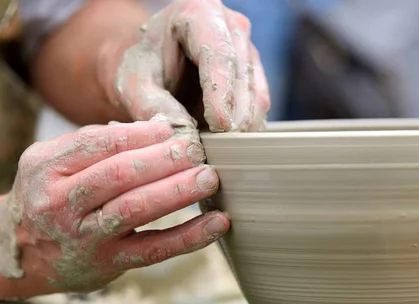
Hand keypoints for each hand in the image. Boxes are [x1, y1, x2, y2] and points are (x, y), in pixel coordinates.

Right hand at [1, 121, 228, 294]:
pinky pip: (155, 249)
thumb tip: (157, 128)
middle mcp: (62, 203)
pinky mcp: (110, 263)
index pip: (99, 143)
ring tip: (209, 178)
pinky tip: (218, 223)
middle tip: (197, 150)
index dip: (140, 135)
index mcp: (47, 167)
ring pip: (136, 209)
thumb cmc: (51, 197)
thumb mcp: (54, 163)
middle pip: (119, 174)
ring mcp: (86, 236)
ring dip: (178, 191)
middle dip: (164, 159)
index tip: (172, 130)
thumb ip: (97, 144)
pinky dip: (190, 236)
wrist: (21, 253)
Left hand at [98, 0, 269, 136]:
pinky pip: (259, 107)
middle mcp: (232, 26)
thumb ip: (154, 107)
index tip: (219, 125)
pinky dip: (246, 129)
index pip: (219, 55)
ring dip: (242, 126)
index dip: (222, 92)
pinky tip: (228, 145)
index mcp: (199, 12)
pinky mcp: (254, 75)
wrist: (151, 65)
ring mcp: (248, 50)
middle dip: (234, 116)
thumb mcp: (133, 85)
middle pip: (243, 75)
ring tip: (220, 149)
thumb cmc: (141, 67)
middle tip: (220, 148)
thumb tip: (184, 135)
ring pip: (257, 94)